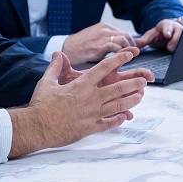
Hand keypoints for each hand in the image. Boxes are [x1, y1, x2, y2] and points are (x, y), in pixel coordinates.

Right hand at [9, 49, 150, 156]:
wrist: (37, 127)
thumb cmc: (41, 105)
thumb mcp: (46, 82)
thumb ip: (55, 67)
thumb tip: (57, 54)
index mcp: (82, 84)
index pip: (104, 68)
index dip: (119, 59)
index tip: (130, 54)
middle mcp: (91, 97)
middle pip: (118, 87)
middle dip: (134, 82)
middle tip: (145, 79)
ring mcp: (92, 113)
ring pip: (118, 105)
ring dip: (131, 100)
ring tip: (140, 96)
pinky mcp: (91, 127)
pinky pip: (110, 122)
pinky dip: (119, 118)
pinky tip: (126, 116)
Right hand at [62, 22, 137, 62]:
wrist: (65, 48)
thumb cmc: (80, 46)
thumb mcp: (95, 37)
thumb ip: (107, 40)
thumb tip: (119, 45)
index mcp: (104, 27)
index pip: (124, 33)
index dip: (131, 42)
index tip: (135, 50)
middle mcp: (104, 30)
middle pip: (126, 36)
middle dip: (133, 46)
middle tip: (133, 56)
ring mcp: (101, 38)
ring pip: (123, 41)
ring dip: (128, 51)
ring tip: (127, 59)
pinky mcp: (98, 47)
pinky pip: (116, 49)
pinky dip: (120, 55)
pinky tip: (120, 62)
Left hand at [135, 18, 182, 52]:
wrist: (170, 33)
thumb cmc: (160, 34)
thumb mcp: (152, 35)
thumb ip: (143, 40)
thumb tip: (133, 45)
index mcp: (166, 25)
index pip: (167, 26)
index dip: (167, 30)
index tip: (167, 35)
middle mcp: (176, 29)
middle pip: (179, 32)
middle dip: (176, 38)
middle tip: (171, 47)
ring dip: (181, 45)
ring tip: (175, 52)